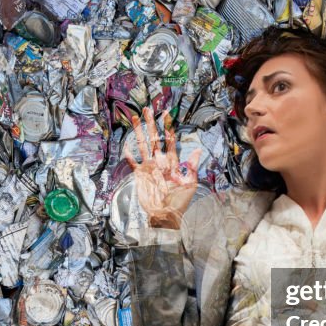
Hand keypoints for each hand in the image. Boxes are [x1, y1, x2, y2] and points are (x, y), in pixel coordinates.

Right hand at [125, 106, 200, 229]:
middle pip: (154, 138)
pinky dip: (129, 156)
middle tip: (148, 109)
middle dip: (151, 124)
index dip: (167, 127)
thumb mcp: (190, 183)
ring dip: (139, 133)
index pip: (169, 140)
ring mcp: (149, 167)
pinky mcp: (141, 176)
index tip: (166, 113)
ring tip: (136, 119)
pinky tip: (126, 147)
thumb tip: (199, 149)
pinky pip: (134, 163)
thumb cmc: (180, 201)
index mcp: (172, 162)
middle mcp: (160, 161)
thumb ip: (192, 166)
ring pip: (143, 146)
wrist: (166, 215)